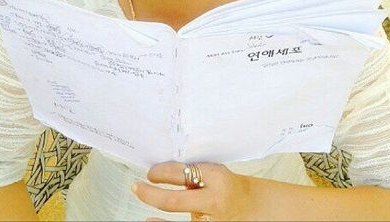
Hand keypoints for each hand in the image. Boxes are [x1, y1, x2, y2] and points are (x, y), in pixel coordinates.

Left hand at [131, 161, 255, 220]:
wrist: (252, 206)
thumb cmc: (229, 187)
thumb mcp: (215, 173)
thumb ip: (195, 173)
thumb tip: (163, 172)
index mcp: (216, 178)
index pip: (181, 173)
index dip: (161, 172)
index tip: (151, 173)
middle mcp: (213, 200)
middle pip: (173, 201)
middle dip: (150, 194)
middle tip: (137, 187)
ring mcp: (211, 220)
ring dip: (154, 213)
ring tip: (141, 201)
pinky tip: (152, 221)